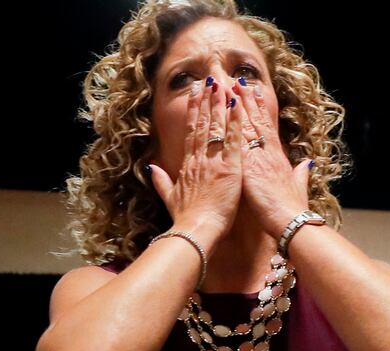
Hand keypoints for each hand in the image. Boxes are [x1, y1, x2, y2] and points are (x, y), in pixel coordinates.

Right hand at [148, 79, 241, 236]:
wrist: (195, 230)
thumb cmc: (186, 219)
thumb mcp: (169, 198)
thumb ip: (161, 181)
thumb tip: (151, 167)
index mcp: (188, 165)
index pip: (191, 132)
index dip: (193, 112)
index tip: (195, 95)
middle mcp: (199, 159)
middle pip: (202, 124)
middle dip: (205, 101)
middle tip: (208, 81)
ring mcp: (214, 162)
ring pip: (216, 128)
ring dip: (219, 105)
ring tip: (221, 85)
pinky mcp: (229, 168)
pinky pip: (233, 141)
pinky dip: (235, 122)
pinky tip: (238, 106)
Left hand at [231, 79, 312, 237]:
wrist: (289, 221)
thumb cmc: (292, 209)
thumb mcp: (298, 189)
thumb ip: (301, 174)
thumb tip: (308, 164)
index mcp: (277, 158)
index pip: (267, 128)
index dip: (260, 110)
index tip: (254, 94)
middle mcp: (268, 153)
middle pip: (255, 121)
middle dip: (247, 100)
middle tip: (238, 81)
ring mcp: (258, 157)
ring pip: (246, 124)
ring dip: (236, 104)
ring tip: (228, 86)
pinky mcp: (248, 165)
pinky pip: (238, 139)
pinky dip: (231, 123)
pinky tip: (224, 110)